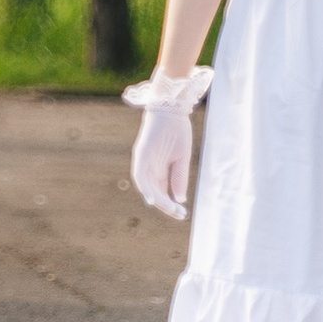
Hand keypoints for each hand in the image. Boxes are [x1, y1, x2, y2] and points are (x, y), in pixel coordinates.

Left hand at [129, 104, 194, 220]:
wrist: (172, 107)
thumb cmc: (177, 130)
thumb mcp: (182, 158)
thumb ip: (179, 177)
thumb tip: (180, 199)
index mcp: (159, 169)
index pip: (162, 191)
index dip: (171, 204)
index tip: (182, 214)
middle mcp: (149, 167)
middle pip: (154, 192)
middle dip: (166, 205)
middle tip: (179, 215)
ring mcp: (144, 161)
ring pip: (146, 186)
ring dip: (157, 199)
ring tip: (169, 209)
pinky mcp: (140, 154)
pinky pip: (140, 174)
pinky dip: (145, 187)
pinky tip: (152, 198)